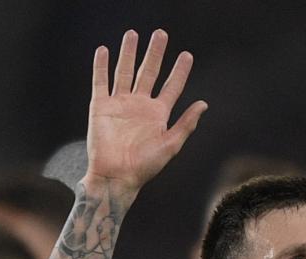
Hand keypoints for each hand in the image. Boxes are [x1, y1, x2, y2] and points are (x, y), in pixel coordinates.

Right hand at [85, 29, 207, 192]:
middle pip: (149, 72)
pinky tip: (104, 50)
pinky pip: (101, 82)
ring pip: (125, 72)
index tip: (187, 55)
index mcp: (158, 114)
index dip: (180, 71)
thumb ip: (186, 124)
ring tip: (133, 34)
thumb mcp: (171, 145)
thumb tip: (204, 104)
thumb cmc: (145, 167)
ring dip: (129, 53)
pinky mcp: (101, 107)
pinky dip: (101, 66)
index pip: (172, 86)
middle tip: (161, 34)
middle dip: (155, 53)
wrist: (116, 177)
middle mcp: (140, 106)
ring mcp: (120, 104)